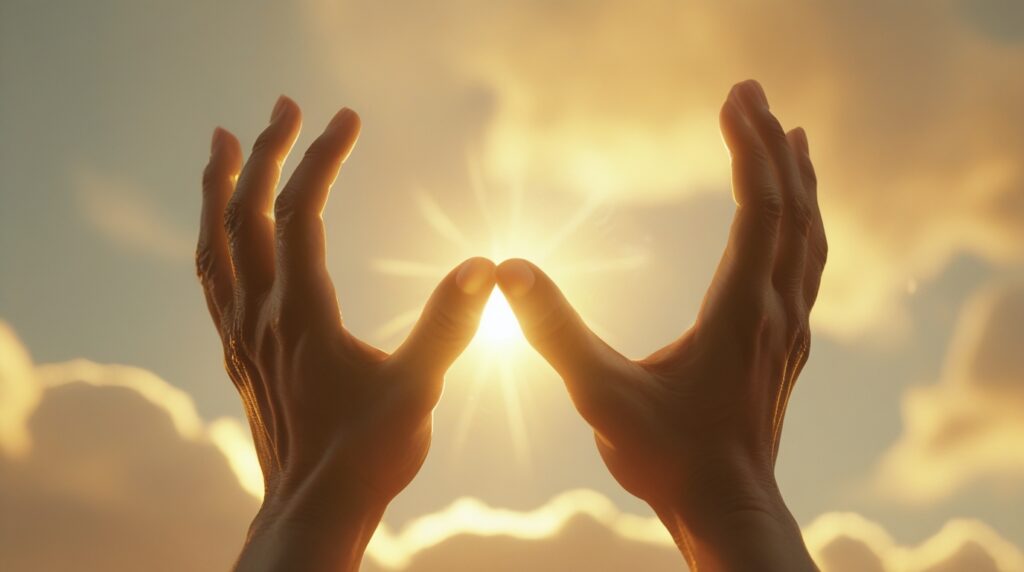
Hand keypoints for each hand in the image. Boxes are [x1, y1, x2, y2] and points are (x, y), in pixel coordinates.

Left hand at [196, 97, 495, 570]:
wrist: (312, 510)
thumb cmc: (366, 454)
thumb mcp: (418, 390)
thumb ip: (448, 326)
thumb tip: (484, 265)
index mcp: (303, 313)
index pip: (303, 212)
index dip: (322, 158)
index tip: (347, 119)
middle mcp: (261, 314)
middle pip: (247, 213)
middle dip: (264, 152)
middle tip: (285, 106)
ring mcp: (242, 334)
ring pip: (216, 242)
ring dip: (219, 186)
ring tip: (221, 143)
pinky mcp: (239, 353)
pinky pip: (213, 280)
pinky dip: (213, 238)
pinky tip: (222, 230)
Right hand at [496, 80, 824, 570]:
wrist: (725, 509)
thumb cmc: (667, 457)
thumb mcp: (599, 395)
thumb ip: (554, 330)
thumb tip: (511, 269)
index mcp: (739, 311)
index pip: (759, 208)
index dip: (749, 147)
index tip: (735, 98)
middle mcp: (776, 310)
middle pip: (792, 209)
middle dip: (773, 145)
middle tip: (753, 94)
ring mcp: (787, 328)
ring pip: (808, 236)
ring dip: (799, 181)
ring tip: (788, 139)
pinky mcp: (785, 345)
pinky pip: (806, 265)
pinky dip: (803, 223)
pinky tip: (793, 220)